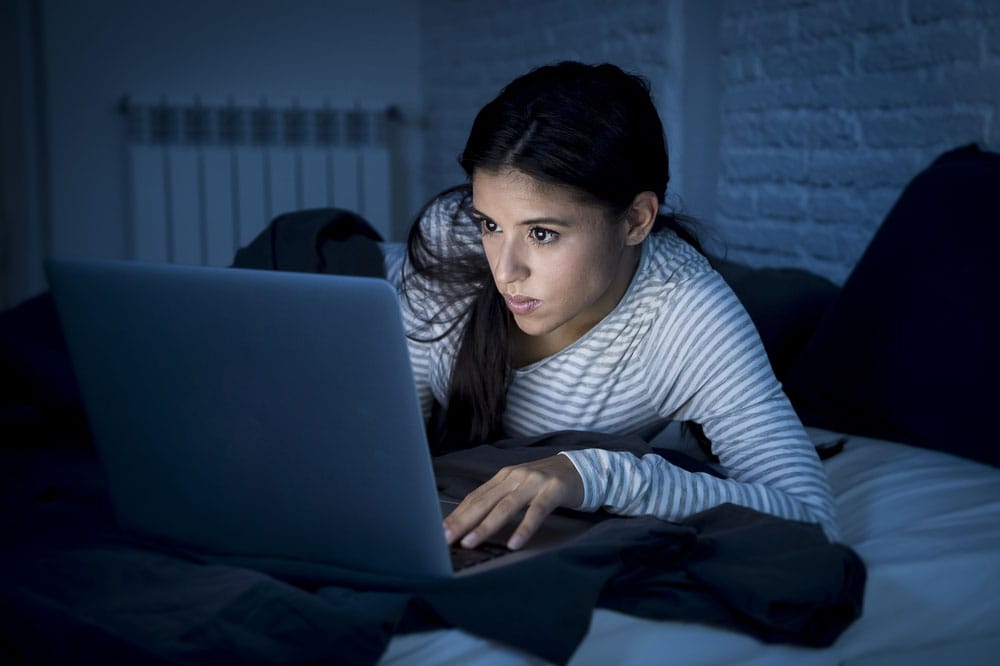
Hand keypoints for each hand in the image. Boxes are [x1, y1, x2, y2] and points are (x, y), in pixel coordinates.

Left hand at [442, 454, 583, 550]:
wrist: (582, 469)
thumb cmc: (548, 483)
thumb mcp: (520, 487)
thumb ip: (501, 499)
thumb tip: (474, 523)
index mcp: (503, 477)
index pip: (474, 497)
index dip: (457, 515)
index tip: (439, 532)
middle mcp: (515, 477)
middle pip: (484, 501)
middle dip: (462, 522)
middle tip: (445, 539)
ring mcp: (534, 482)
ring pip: (505, 507)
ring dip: (485, 526)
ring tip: (470, 542)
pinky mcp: (553, 491)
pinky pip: (536, 512)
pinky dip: (523, 528)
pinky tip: (514, 544)